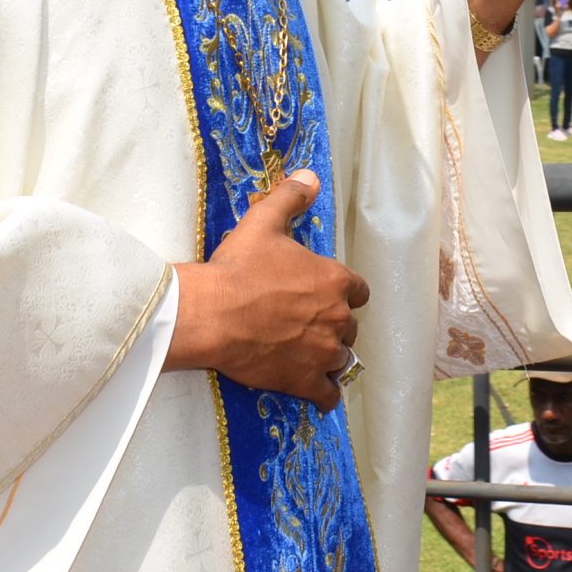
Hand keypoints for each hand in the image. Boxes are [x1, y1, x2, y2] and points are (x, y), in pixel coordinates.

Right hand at [169, 172, 368, 410]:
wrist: (213, 314)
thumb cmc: (238, 268)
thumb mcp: (264, 222)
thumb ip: (291, 197)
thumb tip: (310, 176)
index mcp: (336, 281)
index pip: (359, 290)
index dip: (343, 292)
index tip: (324, 294)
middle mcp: (338, 318)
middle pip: (349, 326)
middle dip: (333, 325)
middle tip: (307, 323)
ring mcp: (323, 353)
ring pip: (341, 359)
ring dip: (327, 357)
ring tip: (306, 354)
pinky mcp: (305, 381)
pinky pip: (327, 395)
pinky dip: (322, 394)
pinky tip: (313, 391)